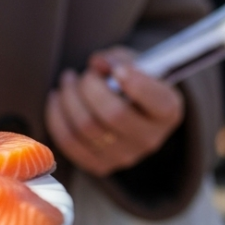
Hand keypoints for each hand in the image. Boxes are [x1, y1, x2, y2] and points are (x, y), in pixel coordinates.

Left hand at [45, 47, 184, 176]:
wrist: (127, 109)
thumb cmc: (130, 80)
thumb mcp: (130, 61)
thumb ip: (117, 59)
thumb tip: (98, 63)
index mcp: (167, 110)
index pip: (156, 102)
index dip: (136, 84)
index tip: (118, 69)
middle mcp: (150, 139)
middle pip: (113, 114)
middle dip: (90, 86)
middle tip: (83, 74)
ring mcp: (125, 156)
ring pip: (86, 128)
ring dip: (69, 99)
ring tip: (68, 82)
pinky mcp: (100, 165)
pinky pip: (69, 143)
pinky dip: (56, 118)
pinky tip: (57, 100)